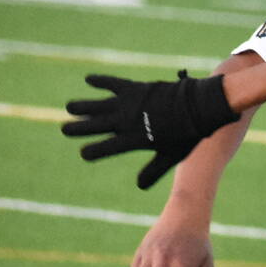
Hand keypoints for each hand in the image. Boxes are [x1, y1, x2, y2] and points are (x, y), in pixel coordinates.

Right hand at [62, 71, 238, 188]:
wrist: (199, 107)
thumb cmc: (187, 135)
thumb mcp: (171, 156)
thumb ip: (154, 170)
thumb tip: (140, 186)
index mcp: (134, 140)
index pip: (105, 149)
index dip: (92, 152)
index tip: (84, 153)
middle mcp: (126, 122)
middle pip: (94, 126)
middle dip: (78, 128)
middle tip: (66, 130)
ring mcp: (128, 104)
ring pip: (97, 105)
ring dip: (82, 106)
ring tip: (70, 108)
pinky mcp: (134, 88)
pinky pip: (112, 83)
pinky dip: (100, 81)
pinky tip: (89, 79)